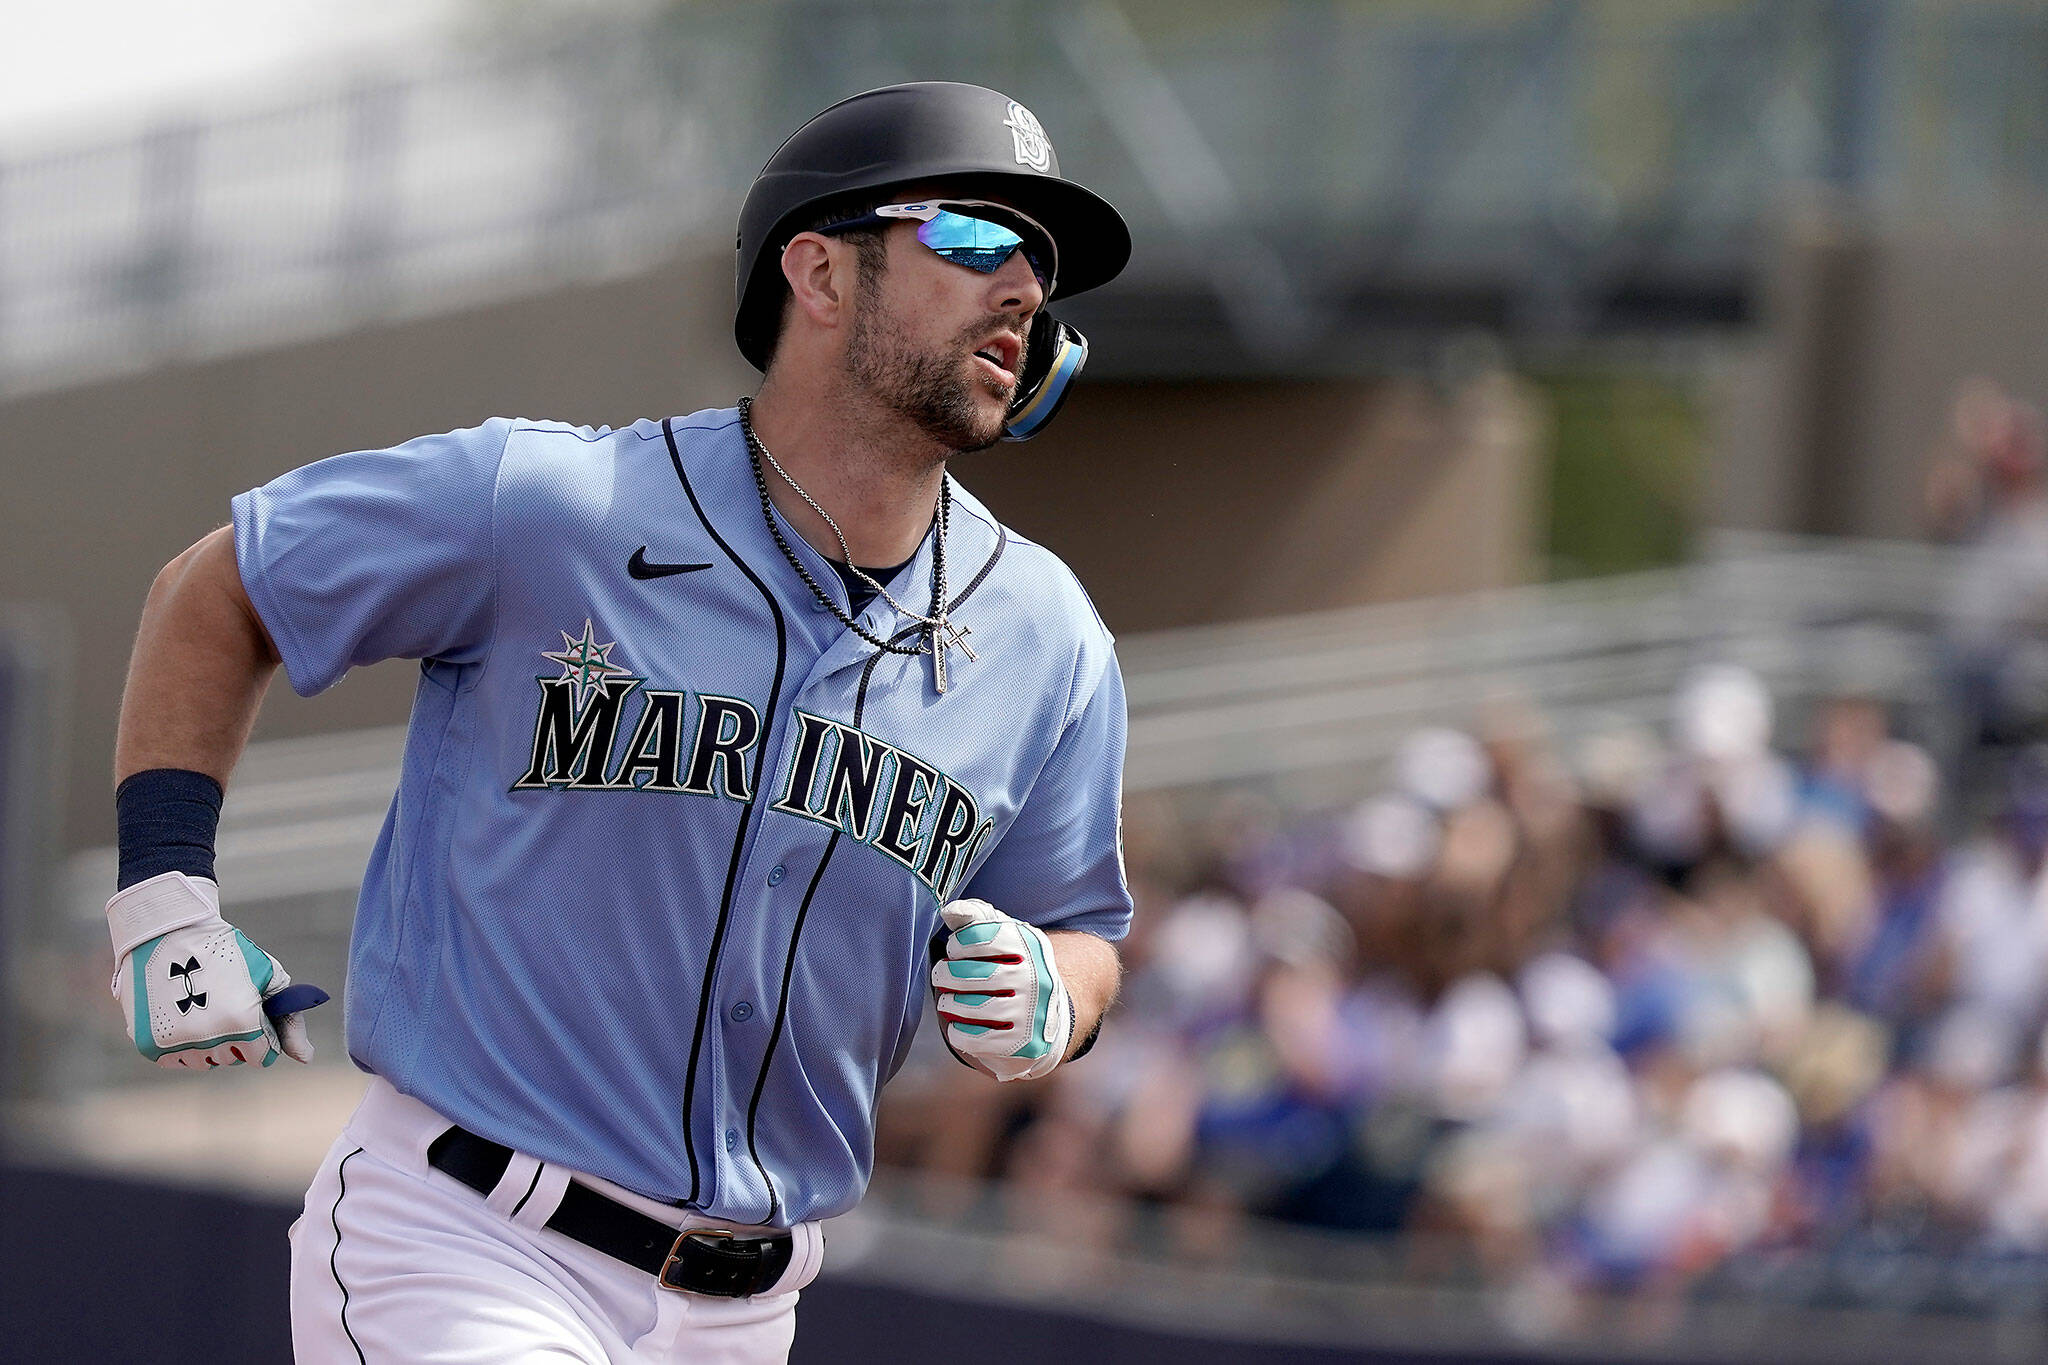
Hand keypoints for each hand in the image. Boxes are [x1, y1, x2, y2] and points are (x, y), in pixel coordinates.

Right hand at [107, 871, 327, 1068]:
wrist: (170, 932)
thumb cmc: (228, 953)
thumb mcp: (270, 978)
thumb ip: (290, 1022)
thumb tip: (306, 1059)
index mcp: (241, 1022)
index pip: (261, 1056)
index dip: (262, 1033)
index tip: (253, 1011)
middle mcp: (208, 1038)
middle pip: (233, 1059)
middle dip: (237, 1037)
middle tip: (226, 1003)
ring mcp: (176, 1042)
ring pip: (204, 1062)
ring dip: (209, 1043)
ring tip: (204, 1007)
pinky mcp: (149, 1043)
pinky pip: (177, 1060)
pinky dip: (183, 1044)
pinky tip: (185, 1015)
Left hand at [929, 899, 1073, 1082]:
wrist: (1047, 1013)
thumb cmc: (1013, 967)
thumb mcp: (1003, 935)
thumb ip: (975, 917)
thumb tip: (950, 910)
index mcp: (1029, 945)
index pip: (981, 937)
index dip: (958, 944)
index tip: (955, 950)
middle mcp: (1035, 977)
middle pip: (976, 974)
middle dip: (948, 975)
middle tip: (941, 976)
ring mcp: (1031, 1012)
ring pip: (975, 1008)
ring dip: (951, 1004)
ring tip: (947, 1001)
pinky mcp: (1022, 1042)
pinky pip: (978, 1038)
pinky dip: (959, 1033)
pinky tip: (957, 1026)